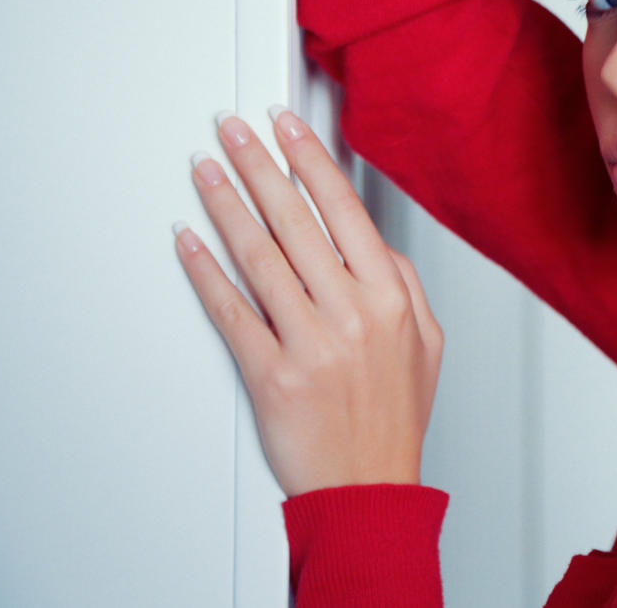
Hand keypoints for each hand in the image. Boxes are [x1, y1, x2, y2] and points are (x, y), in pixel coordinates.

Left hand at [172, 107, 443, 497]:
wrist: (368, 487)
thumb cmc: (393, 418)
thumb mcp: (426, 342)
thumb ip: (403, 284)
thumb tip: (370, 242)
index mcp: (390, 297)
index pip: (343, 211)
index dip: (309, 163)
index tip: (285, 129)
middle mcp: (352, 313)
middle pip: (295, 222)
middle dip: (258, 166)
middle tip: (231, 131)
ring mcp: (310, 343)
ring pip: (260, 257)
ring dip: (227, 205)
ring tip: (206, 171)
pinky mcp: (271, 374)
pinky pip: (232, 311)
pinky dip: (206, 271)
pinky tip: (190, 242)